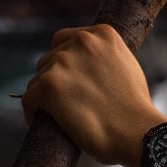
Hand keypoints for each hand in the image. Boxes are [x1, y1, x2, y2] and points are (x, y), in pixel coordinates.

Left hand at [20, 24, 166, 166]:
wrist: (138, 133)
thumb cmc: (135, 109)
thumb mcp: (126, 67)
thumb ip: (104, 57)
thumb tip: (84, 64)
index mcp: (103, 33)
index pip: (65, 39)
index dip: (67, 61)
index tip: (72, 79)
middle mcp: (82, 42)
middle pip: (49, 58)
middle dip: (56, 78)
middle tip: (69, 101)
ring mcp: (63, 63)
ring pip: (37, 79)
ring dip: (45, 96)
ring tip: (62, 115)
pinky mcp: (49, 86)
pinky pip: (28, 99)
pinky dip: (33, 112)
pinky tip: (42, 122)